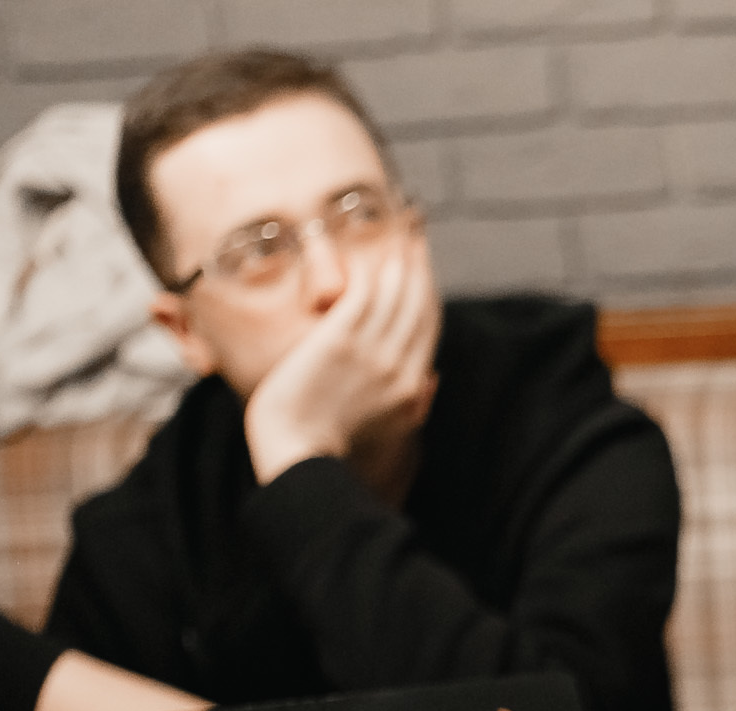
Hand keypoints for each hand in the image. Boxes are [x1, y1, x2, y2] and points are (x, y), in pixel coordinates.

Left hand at [243, 219, 440, 484]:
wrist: (301, 462)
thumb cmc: (333, 459)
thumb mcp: (388, 439)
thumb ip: (413, 408)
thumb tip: (433, 381)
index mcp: (411, 389)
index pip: (427, 329)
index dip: (428, 291)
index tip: (424, 265)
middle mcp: (400, 367)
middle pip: (418, 303)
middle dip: (419, 261)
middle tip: (416, 228)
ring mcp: (372, 352)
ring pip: (396, 292)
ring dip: (401, 253)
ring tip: (401, 223)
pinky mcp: (341, 341)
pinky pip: (366, 293)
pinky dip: (374, 266)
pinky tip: (375, 244)